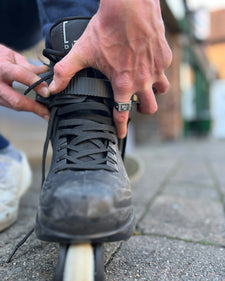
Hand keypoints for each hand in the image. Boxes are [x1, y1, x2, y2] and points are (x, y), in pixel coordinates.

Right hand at [0, 44, 49, 119]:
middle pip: (17, 100)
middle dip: (35, 108)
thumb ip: (28, 66)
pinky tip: (35, 108)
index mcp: (2, 68)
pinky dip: (25, 107)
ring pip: (16, 106)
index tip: (47, 92)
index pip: (19, 75)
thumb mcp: (12, 56)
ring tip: (45, 112)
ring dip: (32, 110)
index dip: (35, 84)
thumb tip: (44, 72)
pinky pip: (13, 106)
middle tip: (48, 113)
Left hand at [49, 0, 171, 137]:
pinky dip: (158, 70)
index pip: (122, 113)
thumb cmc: (107, 28)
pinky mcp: (165, 57)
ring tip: (146, 86)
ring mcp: (156, 69)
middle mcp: (142, 81)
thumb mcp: (83, 51)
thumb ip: (66, 71)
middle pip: (150, 109)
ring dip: (154, 92)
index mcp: (123, 83)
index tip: (121, 133)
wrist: (129, 6)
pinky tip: (149, 63)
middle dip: (143, 111)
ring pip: (161, 91)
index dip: (121, 127)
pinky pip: (164, 70)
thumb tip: (53, 87)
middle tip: (136, 105)